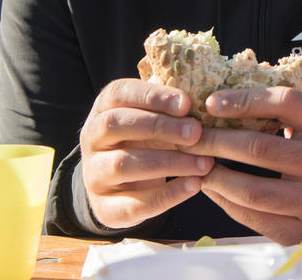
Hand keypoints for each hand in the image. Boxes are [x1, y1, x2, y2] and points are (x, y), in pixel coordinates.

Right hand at [79, 78, 212, 227]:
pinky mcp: (104, 208)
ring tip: (205, 162)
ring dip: (168, 162)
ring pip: (122, 164)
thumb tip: (210, 102)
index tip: (186, 103)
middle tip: (196, 132)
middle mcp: (91, 139)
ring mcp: (93, 175)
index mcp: (103, 108)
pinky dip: (167, 195)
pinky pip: (133, 204)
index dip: (153, 97)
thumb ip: (174, 109)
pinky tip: (194, 185)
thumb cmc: (149, 140)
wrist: (126, 187)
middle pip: (115, 125)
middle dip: (159, 127)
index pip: (119, 93)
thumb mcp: (157, 118)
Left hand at [180, 85, 301, 249]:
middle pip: (259, 149)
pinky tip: (214, 190)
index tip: (212, 102)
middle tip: (190, 135)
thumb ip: (291, 116)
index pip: (285, 104)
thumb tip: (230, 100)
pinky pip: (255, 219)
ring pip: (252, 191)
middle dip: (216, 141)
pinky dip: (228, 203)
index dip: (245, 100)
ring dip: (216, 177)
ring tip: (197, 165)